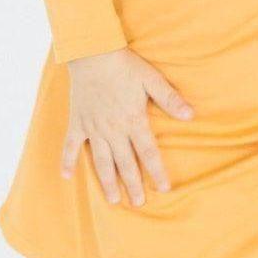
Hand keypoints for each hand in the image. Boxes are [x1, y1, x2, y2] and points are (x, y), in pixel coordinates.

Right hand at [61, 47, 195, 206]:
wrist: (92, 53)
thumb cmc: (124, 65)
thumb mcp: (152, 79)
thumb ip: (170, 99)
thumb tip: (191, 115)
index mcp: (133, 120)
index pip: (148, 152)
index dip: (157, 171)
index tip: (164, 188)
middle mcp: (113, 129)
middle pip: (125, 163)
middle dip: (133, 184)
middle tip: (138, 203)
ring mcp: (93, 127)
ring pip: (101, 161)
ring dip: (107, 182)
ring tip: (113, 200)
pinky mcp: (77, 121)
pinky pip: (70, 145)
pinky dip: (67, 161)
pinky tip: (67, 177)